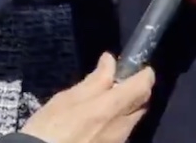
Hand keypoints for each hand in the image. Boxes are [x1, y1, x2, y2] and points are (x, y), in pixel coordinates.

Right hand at [20, 53, 154, 142]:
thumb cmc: (50, 126)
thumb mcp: (68, 98)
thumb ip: (95, 80)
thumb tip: (110, 61)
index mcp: (111, 108)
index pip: (143, 86)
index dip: (145, 74)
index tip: (139, 67)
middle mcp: (121, 127)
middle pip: (142, 105)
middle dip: (135, 92)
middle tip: (119, 84)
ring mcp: (118, 142)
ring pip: (131, 121)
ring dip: (125, 109)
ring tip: (104, 104)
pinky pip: (121, 134)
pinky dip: (116, 124)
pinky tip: (98, 123)